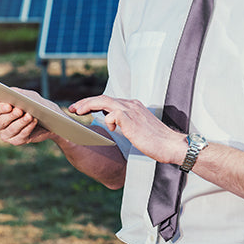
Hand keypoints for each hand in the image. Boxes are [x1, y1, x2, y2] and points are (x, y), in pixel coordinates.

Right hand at [0, 87, 58, 145]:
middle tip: (20, 110)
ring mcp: (6, 135)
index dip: (0, 109)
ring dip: (21, 122)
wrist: (44, 117)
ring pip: (12, 129)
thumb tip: (14, 93)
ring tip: (29, 116)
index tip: (9, 106)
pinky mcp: (16, 141)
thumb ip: (17, 93)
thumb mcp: (24, 95)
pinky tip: (34, 121)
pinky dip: (28, 128)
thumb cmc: (30, 103)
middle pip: (1, 122)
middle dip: (11, 116)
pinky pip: (21, 136)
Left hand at [69, 95, 187, 164]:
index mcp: (132, 106)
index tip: (80, 109)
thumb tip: (111, 122)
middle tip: (72, 108)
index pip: (108, 100)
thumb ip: (125, 122)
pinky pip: (112, 115)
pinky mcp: (131, 120)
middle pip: (103, 97)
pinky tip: (110, 127)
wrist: (171, 145)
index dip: (92, 102)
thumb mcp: (137, 127)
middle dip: (85, 102)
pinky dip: (107, 120)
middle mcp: (131, 105)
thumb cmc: (156, 141)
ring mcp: (131, 111)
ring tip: (77, 112)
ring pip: (104, 101)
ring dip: (88, 105)